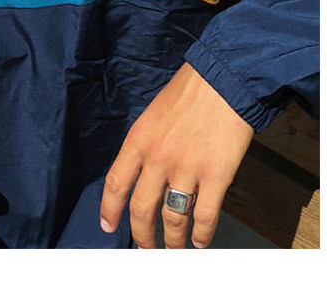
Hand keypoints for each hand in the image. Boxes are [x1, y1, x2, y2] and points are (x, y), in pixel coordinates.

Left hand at [99, 62, 253, 248]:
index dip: (109, 209)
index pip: (115, 183)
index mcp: (138, 140)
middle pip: (141, 209)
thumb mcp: (153, 114)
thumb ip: (146, 144)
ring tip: (173, 250)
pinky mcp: (216, 176)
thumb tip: (143, 173)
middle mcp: (157, 158)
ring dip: (172, 241)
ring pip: (173, 219)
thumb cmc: (189, 92)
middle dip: (141, 235)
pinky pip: (205, 217)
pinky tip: (200, 241)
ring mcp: (186, 169)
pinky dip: (202, 235)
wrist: (222, 79)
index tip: (108, 226)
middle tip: (144, 249)